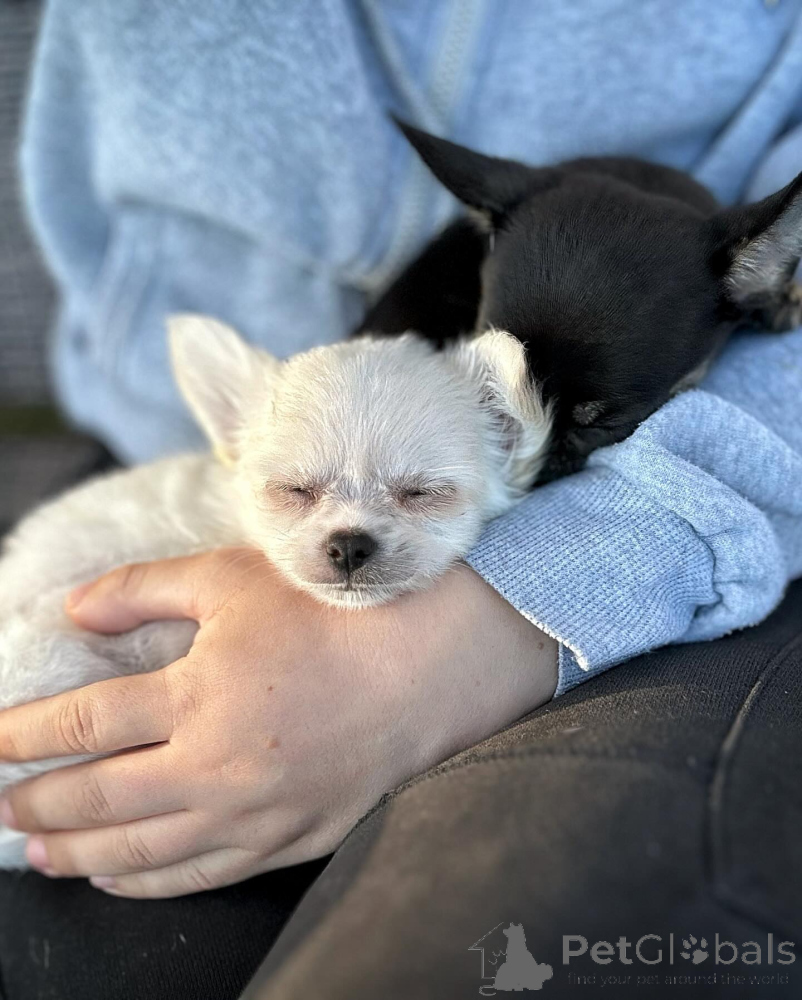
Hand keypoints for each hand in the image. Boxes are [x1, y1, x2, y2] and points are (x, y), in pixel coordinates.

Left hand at [0, 549, 556, 897]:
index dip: (24, 735)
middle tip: (3, 806)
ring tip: (38, 853)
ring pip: (141, 851)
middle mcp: (214, 767)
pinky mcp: (288, 839)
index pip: (83, 725)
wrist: (427, 665)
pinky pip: (202, 875)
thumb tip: (74, 610)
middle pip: (99, 799)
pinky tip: (115, 875)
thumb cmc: (331, 614)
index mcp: (195, 696)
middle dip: (38, 804)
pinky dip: (148, 881)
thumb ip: (142, 589)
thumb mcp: (230, 579)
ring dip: (77, 854)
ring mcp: (252, 814)